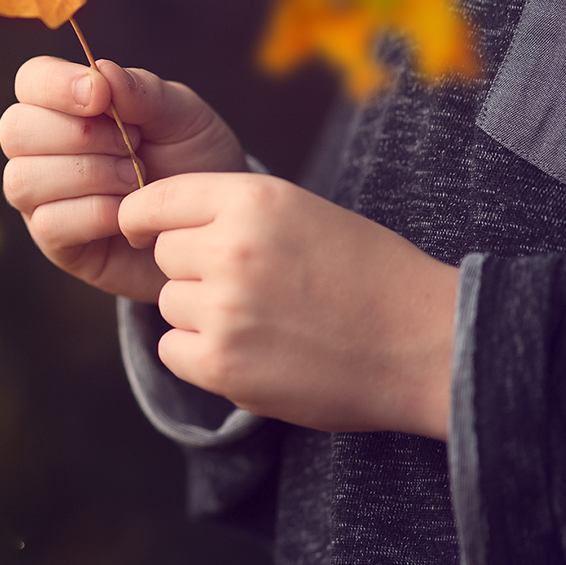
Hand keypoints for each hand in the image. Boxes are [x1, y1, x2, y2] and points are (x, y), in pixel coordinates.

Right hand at [0, 56, 245, 301]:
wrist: (212, 226)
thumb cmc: (192, 164)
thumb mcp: (182, 118)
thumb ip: (144, 92)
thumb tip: (101, 70)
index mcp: (66, 106)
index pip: (31, 80)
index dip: (56, 85)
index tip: (101, 95)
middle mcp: (41, 149)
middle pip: (15, 129)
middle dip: (78, 135)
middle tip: (133, 144)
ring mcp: (42, 198)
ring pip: (24, 179)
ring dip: (89, 175)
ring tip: (137, 179)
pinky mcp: (56, 242)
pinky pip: (50, 223)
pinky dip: (96, 213)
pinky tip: (128, 214)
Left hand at [118, 172, 458, 439]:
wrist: (424, 343)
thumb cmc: (368, 274)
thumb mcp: (302, 212)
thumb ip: (233, 213)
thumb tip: (157, 228)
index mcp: (254, 199)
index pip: (157, 199)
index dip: (143, 217)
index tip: (141, 230)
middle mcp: (232, 248)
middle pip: (163, 255)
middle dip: (190, 269)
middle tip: (248, 287)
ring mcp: (224, 308)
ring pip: (169, 303)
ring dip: (199, 314)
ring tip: (263, 321)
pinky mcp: (222, 364)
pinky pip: (172, 350)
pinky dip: (200, 355)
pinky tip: (251, 352)